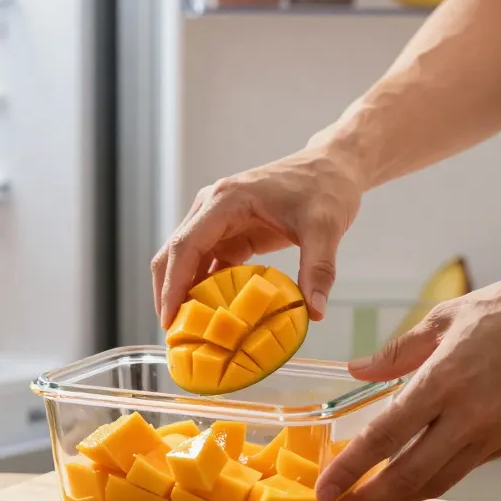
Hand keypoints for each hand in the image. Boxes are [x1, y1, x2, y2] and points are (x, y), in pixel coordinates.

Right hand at [152, 149, 363, 327]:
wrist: (332, 167)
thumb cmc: (325, 187)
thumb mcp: (325, 227)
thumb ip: (318, 269)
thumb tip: (313, 312)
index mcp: (226, 200)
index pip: (186, 245)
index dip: (173, 283)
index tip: (170, 317)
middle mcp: (213, 207)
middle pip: (174, 253)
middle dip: (168, 292)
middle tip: (174, 334)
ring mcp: (218, 220)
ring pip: (186, 260)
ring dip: (184, 293)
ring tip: (189, 332)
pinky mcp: (231, 232)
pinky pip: (207, 263)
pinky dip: (205, 288)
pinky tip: (211, 315)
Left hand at [314, 270, 500, 500]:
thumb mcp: (445, 317)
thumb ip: (397, 351)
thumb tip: (356, 371)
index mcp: (444, 379)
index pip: (386, 435)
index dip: (351, 466)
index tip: (325, 487)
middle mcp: (469, 416)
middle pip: (409, 476)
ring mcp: (493, 434)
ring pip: (437, 482)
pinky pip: (461, 470)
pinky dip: (429, 482)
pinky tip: (405, 484)